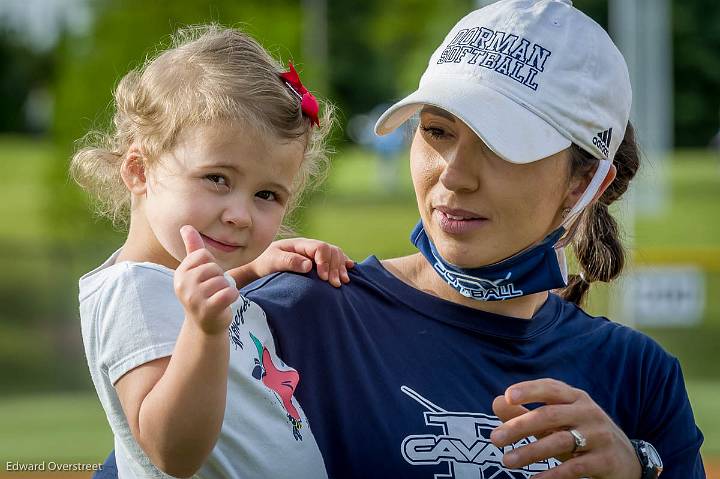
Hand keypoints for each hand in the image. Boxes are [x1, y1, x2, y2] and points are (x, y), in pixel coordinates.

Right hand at [174, 225, 238, 334]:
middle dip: (220, 277)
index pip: (203, 254)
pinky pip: (229, 293)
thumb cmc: (203, 294)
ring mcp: (193, 299)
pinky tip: (225, 302)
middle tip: (214, 290)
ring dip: (226, 288)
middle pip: (214, 267)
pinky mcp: (207, 310)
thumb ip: (193, 248)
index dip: (211, 264)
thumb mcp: (196, 271)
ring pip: (222, 280)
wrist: (205, 325)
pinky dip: (233, 296)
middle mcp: (183, 285)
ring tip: (217, 297)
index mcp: (180, 273)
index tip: (207, 277)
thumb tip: (186, 226)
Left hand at [228, 238, 353, 287]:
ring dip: (341, 267)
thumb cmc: (265, 263)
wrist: (260, 265)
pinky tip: (349, 269)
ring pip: (336, 254)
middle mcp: (310, 247)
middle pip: (331, 251)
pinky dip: (343, 264)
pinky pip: (334, 259)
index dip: (325, 262)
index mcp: (300, 244)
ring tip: (343, 282)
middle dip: (336, 267)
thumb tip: (309, 265)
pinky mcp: (317, 261)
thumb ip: (289, 262)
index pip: (320, 248)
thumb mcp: (273, 261)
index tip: (324, 278)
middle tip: (335, 284)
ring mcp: (314, 253)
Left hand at [490, 378, 640, 478]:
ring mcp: (599, 435)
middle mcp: (588, 412)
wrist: (626, 460)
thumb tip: (497, 402)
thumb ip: (526, 413)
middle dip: (519, 427)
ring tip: (507, 461)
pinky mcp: (605, 460)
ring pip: (560, 441)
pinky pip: (575, 467)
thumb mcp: (556, 422)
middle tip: (495, 439)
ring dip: (530, 452)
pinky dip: (552, 474)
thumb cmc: (581, 435)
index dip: (529, 390)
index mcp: (576, 397)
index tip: (508, 397)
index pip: (550, 388)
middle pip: (549, 416)